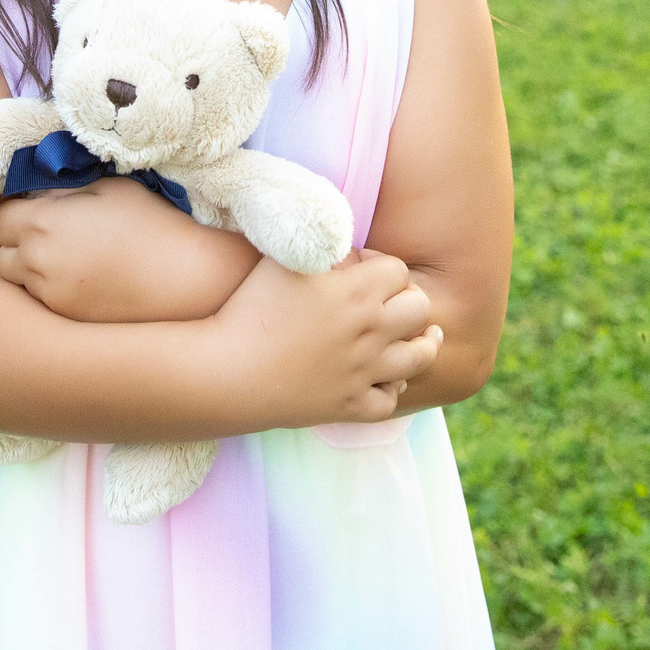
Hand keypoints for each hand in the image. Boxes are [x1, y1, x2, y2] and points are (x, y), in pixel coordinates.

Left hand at [0, 178, 260, 323]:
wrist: (182, 276)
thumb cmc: (148, 222)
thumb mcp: (106, 188)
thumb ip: (62, 189)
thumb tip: (36, 193)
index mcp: (42, 224)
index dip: (13, 215)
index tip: (34, 211)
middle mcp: (37, 263)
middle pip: (1, 255)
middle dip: (17, 244)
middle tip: (48, 235)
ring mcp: (51, 295)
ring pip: (20, 282)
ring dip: (31, 269)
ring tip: (66, 258)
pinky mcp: (67, 318)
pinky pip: (43, 301)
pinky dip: (52, 289)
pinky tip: (83, 279)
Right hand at [208, 249, 442, 428]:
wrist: (227, 370)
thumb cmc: (250, 307)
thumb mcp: (284, 259)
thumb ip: (322, 243)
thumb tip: (348, 246)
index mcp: (357, 292)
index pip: (399, 271)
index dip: (382, 267)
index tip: (362, 271)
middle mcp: (370, 331)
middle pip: (420, 309)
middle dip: (408, 301)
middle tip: (388, 303)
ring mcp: (364, 372)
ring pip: (421, 357)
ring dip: (422, 343)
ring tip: (419, 336)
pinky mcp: (351, 407)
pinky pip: (392, 400)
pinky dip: (393, 388)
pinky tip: (386, 377)